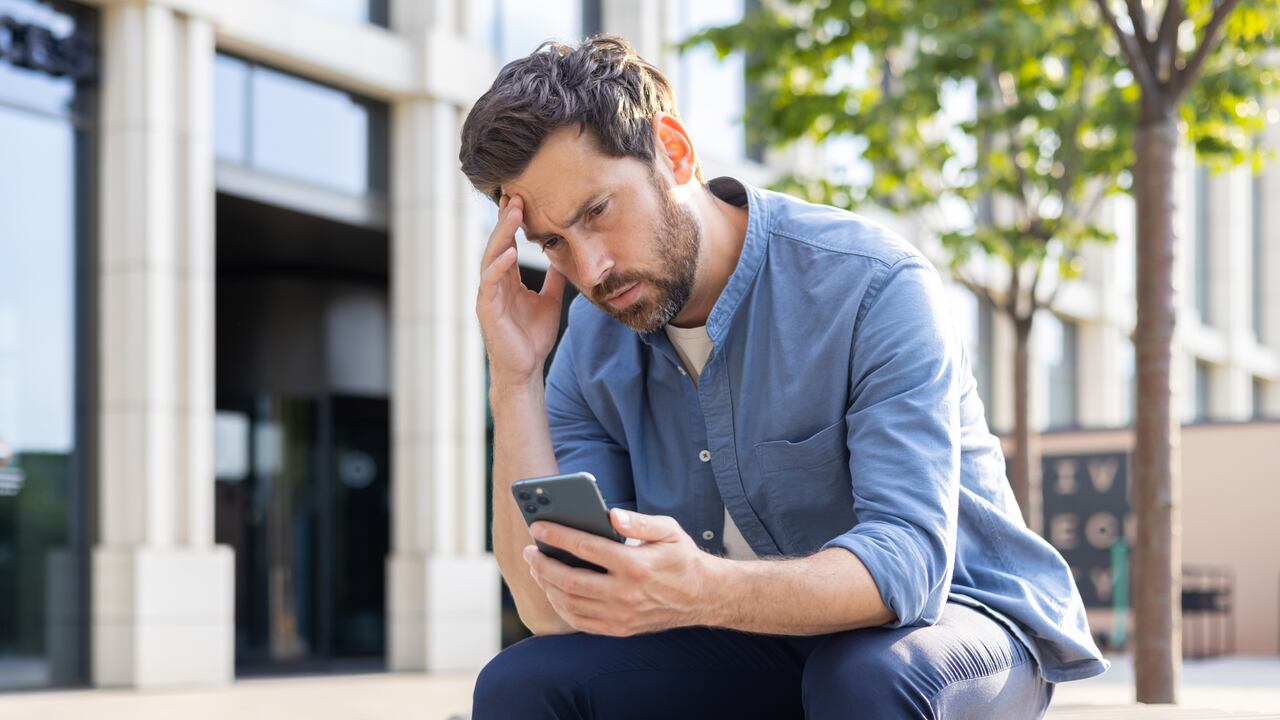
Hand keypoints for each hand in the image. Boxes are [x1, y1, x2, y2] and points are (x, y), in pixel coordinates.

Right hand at [476, 194, 566, 389]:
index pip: (509, 244)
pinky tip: (510, 252)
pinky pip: (490, 283)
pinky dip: (499, 267)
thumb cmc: (533, 337)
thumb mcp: (550, 301)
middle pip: (498, 244)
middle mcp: (495, 283)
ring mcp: (488, 295)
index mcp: (508, 279)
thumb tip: (563, 258)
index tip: (524, 198)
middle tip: (516, 194)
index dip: (514, 222)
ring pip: (491, 257)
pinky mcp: (486, 309)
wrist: (527, 368)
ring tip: (513, 213)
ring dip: (502, 234)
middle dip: (506, 219)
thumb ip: (553, 280)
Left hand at [521, 509, 719, 635]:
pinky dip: (561, 607)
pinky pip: (580, 622)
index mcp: (636, 565)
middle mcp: (626, 593)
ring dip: (547, 586)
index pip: (586, 548)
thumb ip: (639, 521)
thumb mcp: (669, 530)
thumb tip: (611, 514)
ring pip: (570, 604)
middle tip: (529, 551)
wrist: (703, 597)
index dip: (557, 536)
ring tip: (537, 569)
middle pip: (570, 580)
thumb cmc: (681, 558)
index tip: (538, 527)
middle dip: (542, 564)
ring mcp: (621, 615)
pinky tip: (554, 591)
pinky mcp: (619, 629)